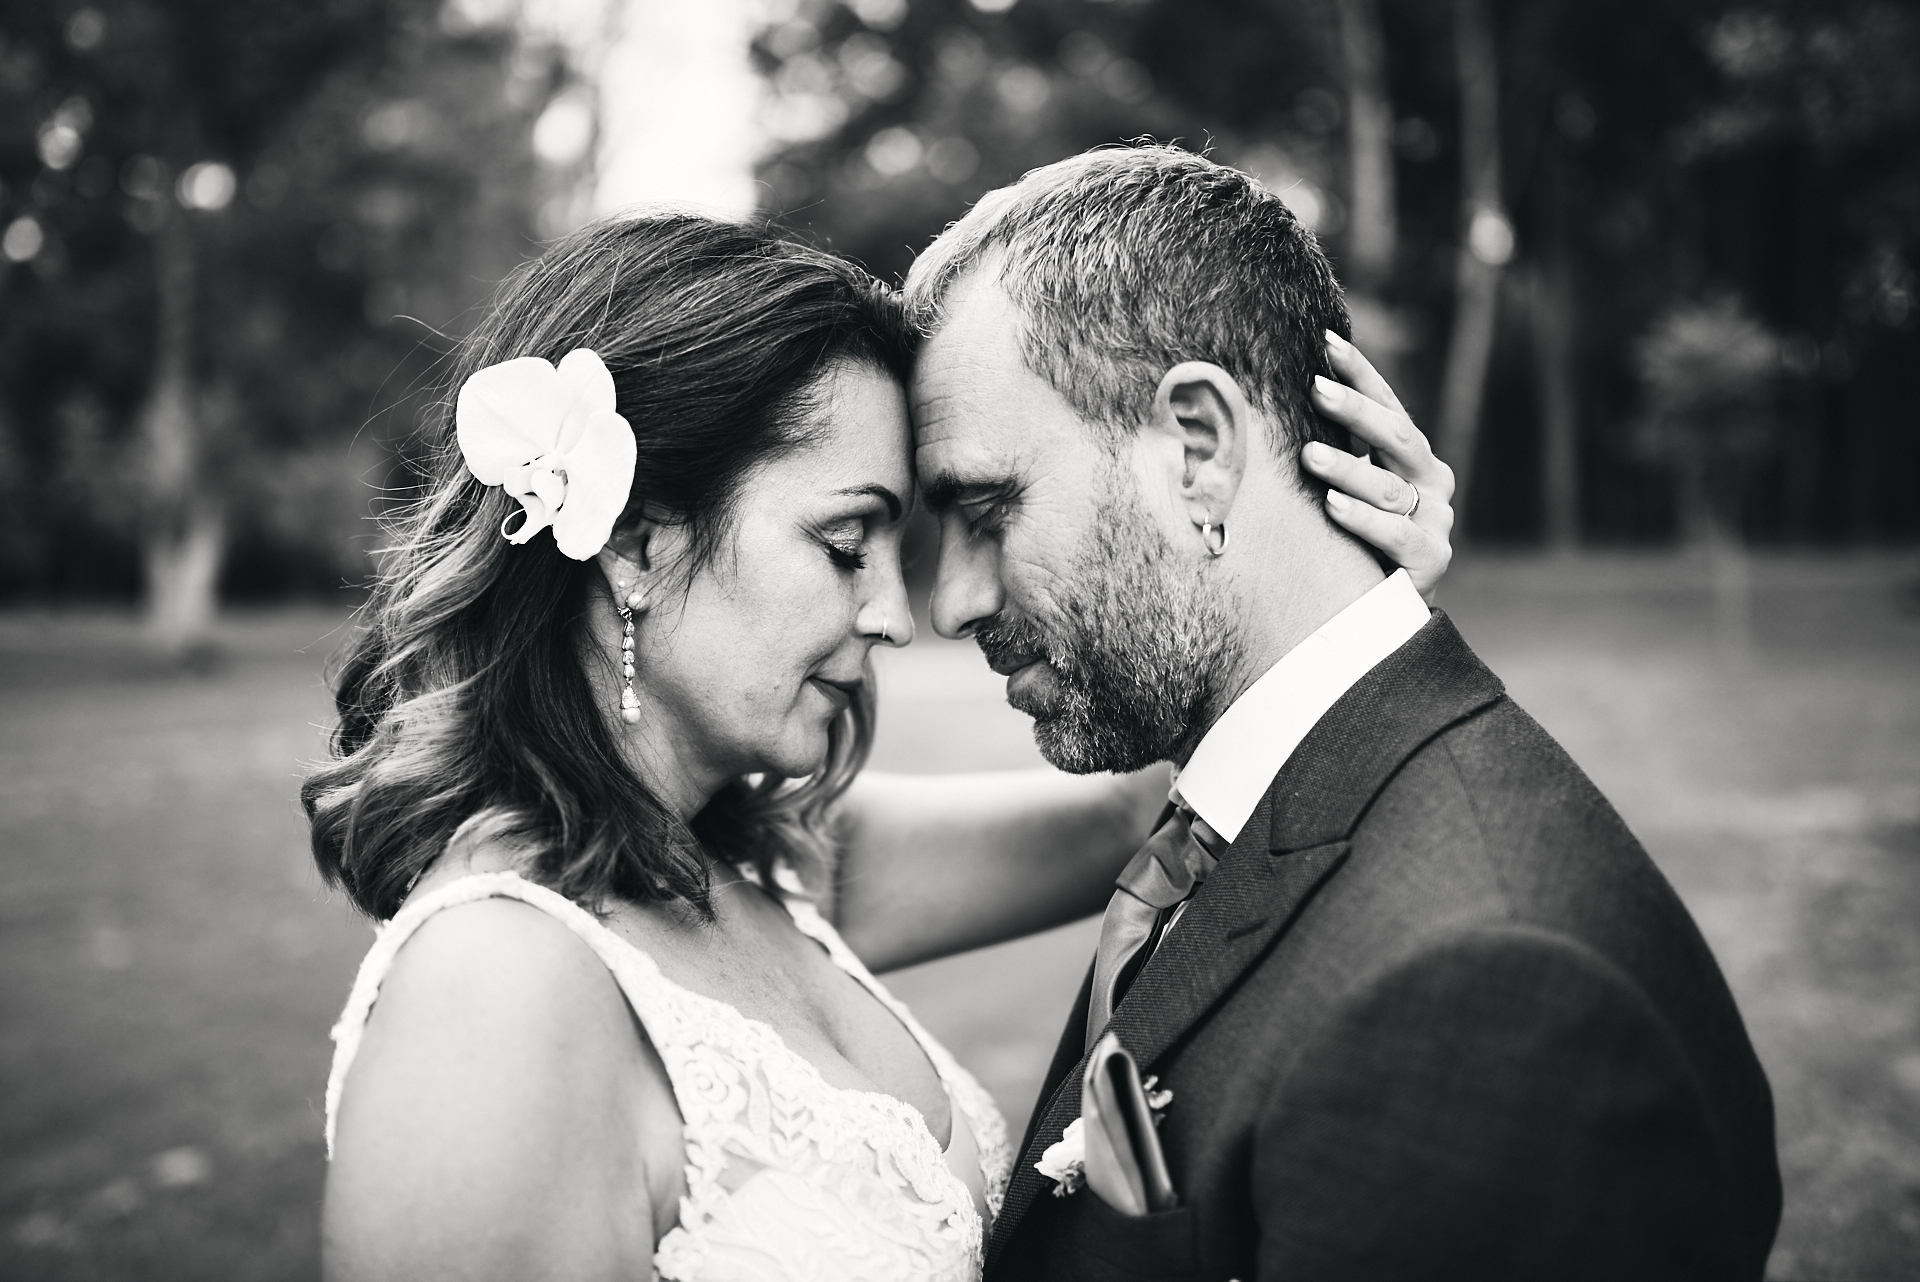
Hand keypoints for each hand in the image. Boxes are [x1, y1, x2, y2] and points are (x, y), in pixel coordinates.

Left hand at [1302, 331, 1454, 602]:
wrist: (1382, 613)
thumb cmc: (1351, 540)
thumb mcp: (1343, 488)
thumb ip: (1329, 449)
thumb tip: (1276, 396)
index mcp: (1412, 457)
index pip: (1387, 406)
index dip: (1361, 373)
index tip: (1327, 341)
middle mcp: (1431, 481)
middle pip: (1394, 436)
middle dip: (1354, 409)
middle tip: (1316, 387)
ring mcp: (1436, 520)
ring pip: (1389, 487)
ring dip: (1347, 468)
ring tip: (1308, 455)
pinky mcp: (1431, 560)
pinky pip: (1396, 535)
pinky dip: (1363, 520)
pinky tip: (1332, 507)